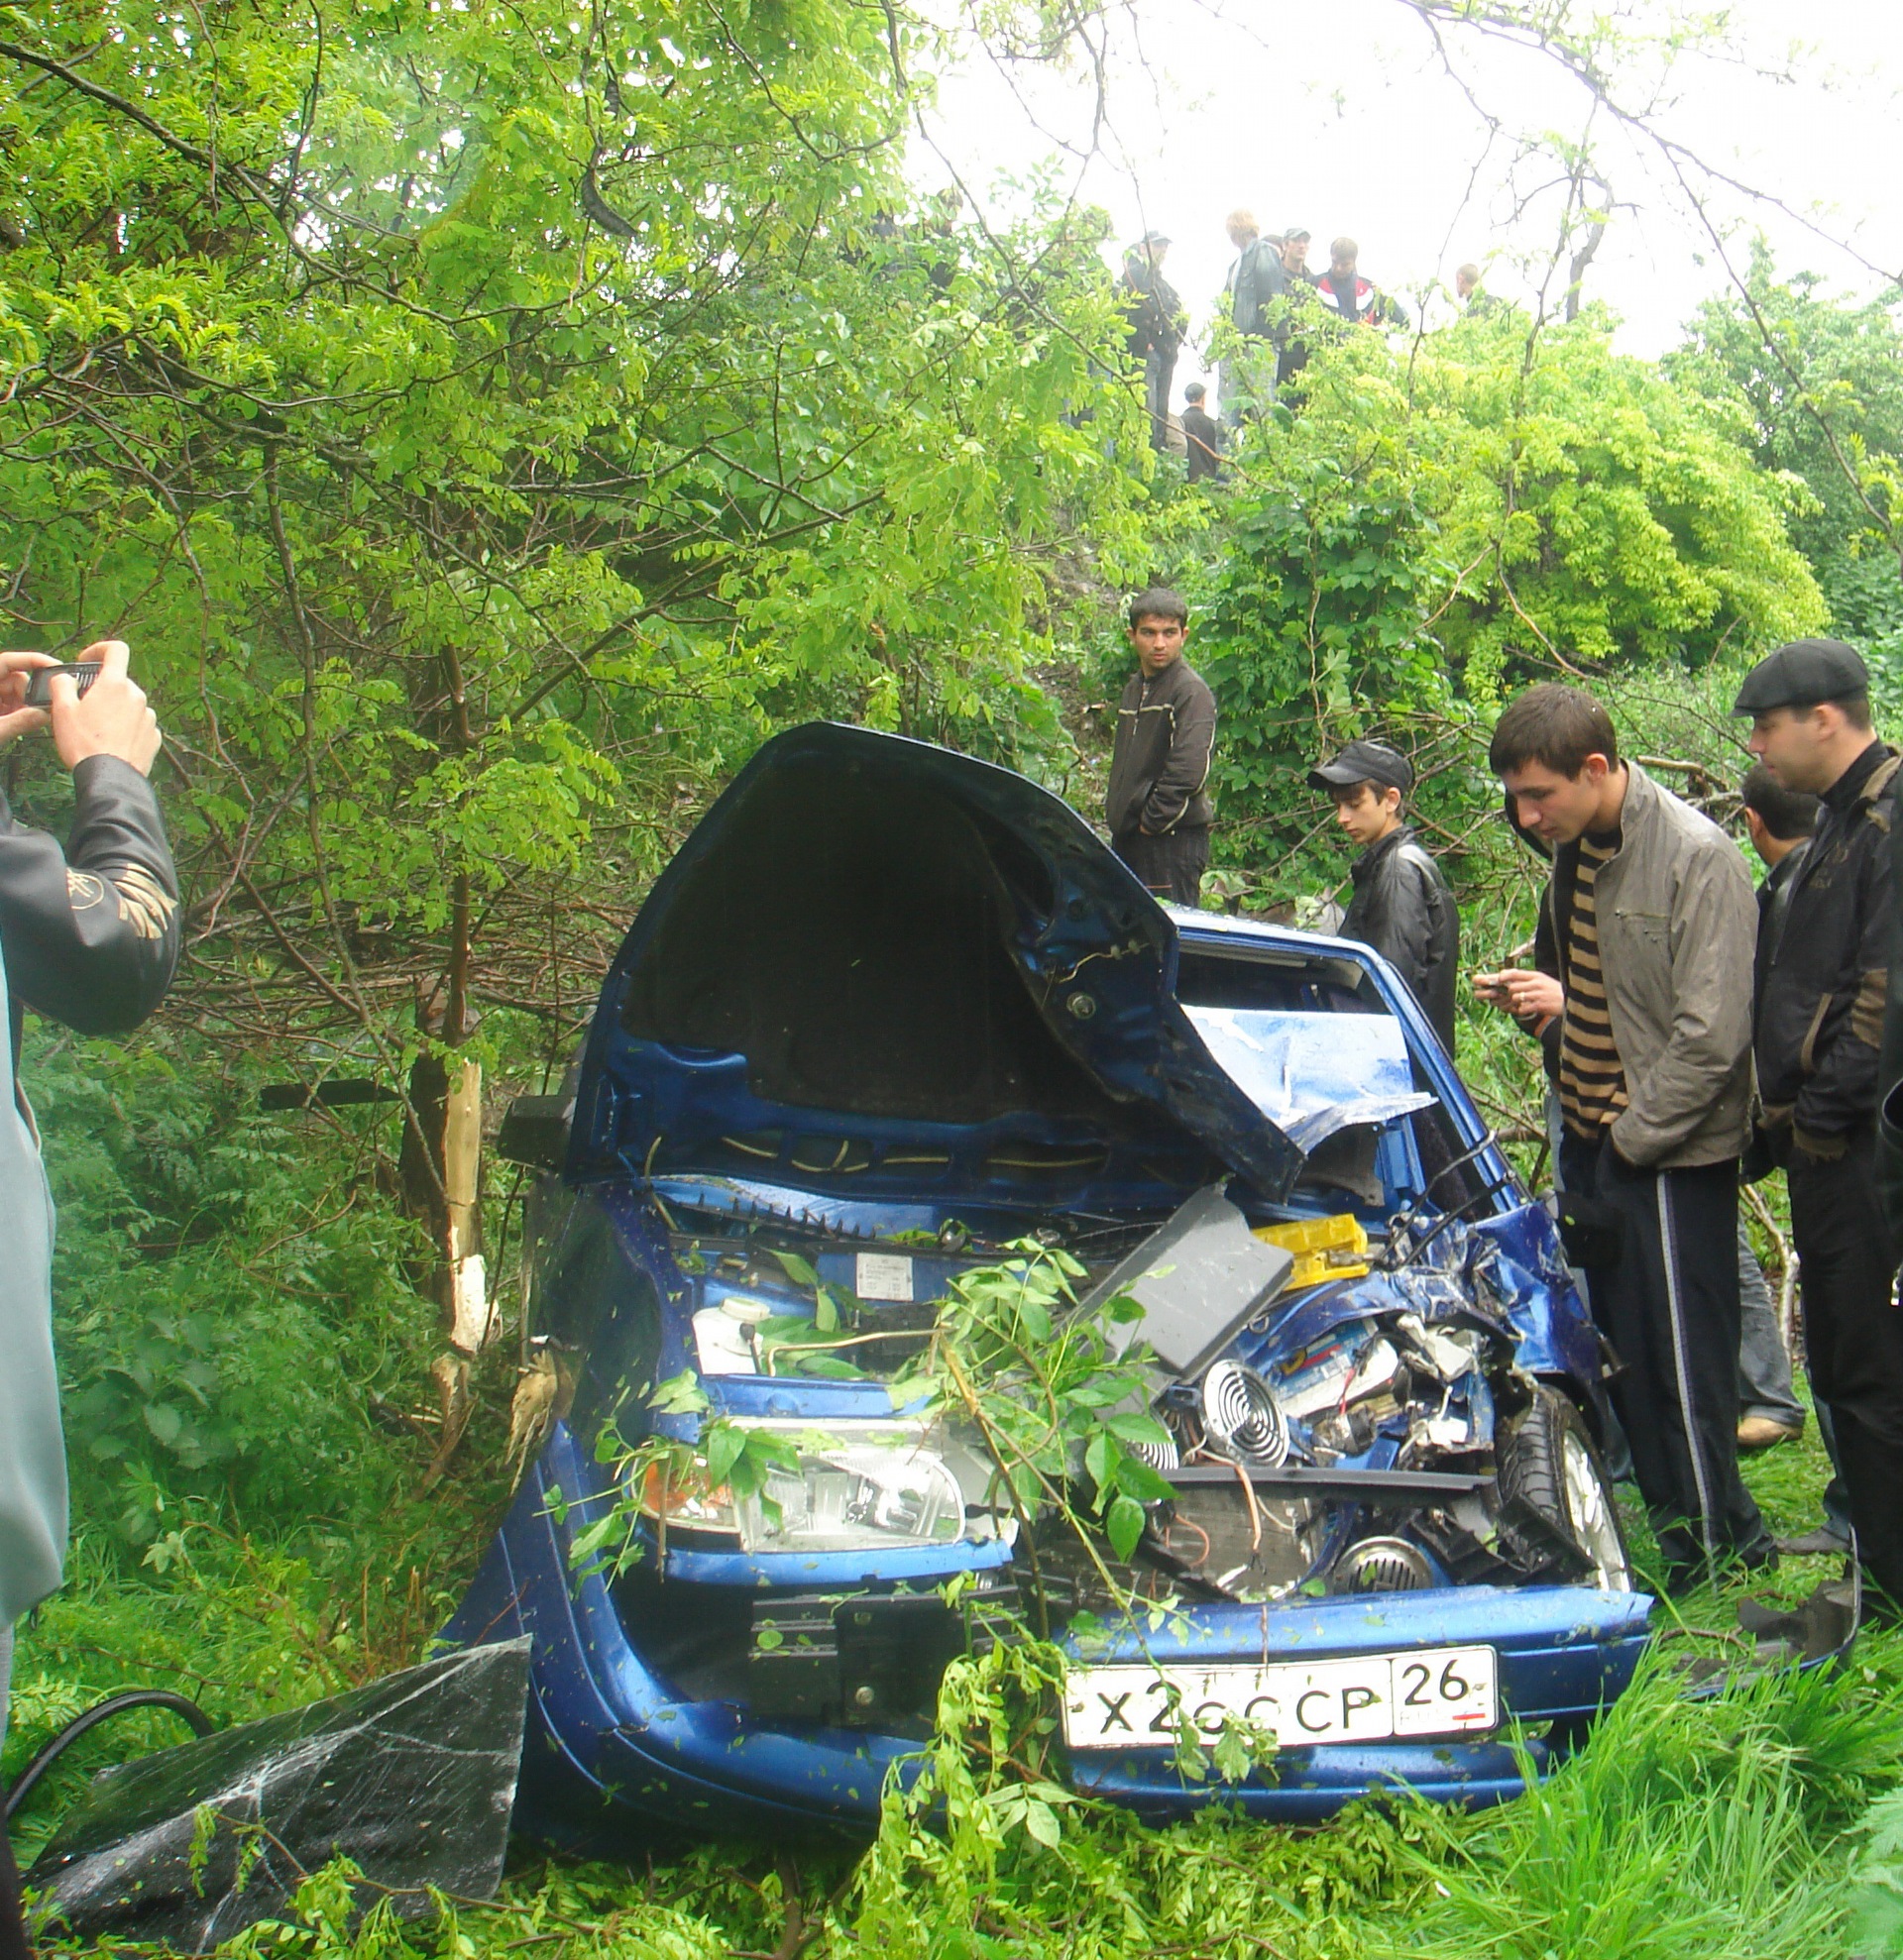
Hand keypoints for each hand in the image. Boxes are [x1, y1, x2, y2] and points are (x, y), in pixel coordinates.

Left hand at [0, 650, 55, 747]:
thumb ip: (18, 722)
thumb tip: (44, 714)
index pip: (8, 661)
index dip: (33, 661)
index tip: (56, 668)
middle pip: (14, 678)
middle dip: (26, 694)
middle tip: (33, 713)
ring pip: (13, 693)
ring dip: (20, 707)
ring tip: (13, 724)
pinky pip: (7, 705)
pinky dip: (13, 714)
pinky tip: (9, 726)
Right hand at [49, 639, 160, 776]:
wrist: (109, 778)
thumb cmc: (84, 744)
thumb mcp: (62, 710)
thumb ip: (62, 684)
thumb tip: (66, 679)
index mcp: (115, 684)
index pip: (116, 650)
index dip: (99, 649)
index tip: (87, 661)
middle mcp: (137, 697)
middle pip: (119, 682)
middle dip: (101, 689)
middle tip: (83, 706)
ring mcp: (149, 718)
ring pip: (129, 705)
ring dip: (115, 710)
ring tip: (97, 729)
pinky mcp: (154, 737)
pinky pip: (138, 724)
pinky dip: (126, 727)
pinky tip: (112, 742)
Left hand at [1479, 967, 1563, 1020]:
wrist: (1571, 1001)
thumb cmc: (1554, 990)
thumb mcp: (1542, 979)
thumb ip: (1527, 978)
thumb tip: (1507, 974)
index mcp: (1536, 976)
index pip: (1516, 973)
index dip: (1504, 976)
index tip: (1499, 979)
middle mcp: (1536, 984)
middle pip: (1512, 987)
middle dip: (1508, 993)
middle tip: (1507, 998)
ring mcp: (1538, 995)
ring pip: (1516, 998)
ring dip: (1513, 1003)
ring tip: (1515, 1005)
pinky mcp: (1540, 1006)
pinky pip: (1522, 1009)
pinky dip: (1520, 1011)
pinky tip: (1523, 1010)